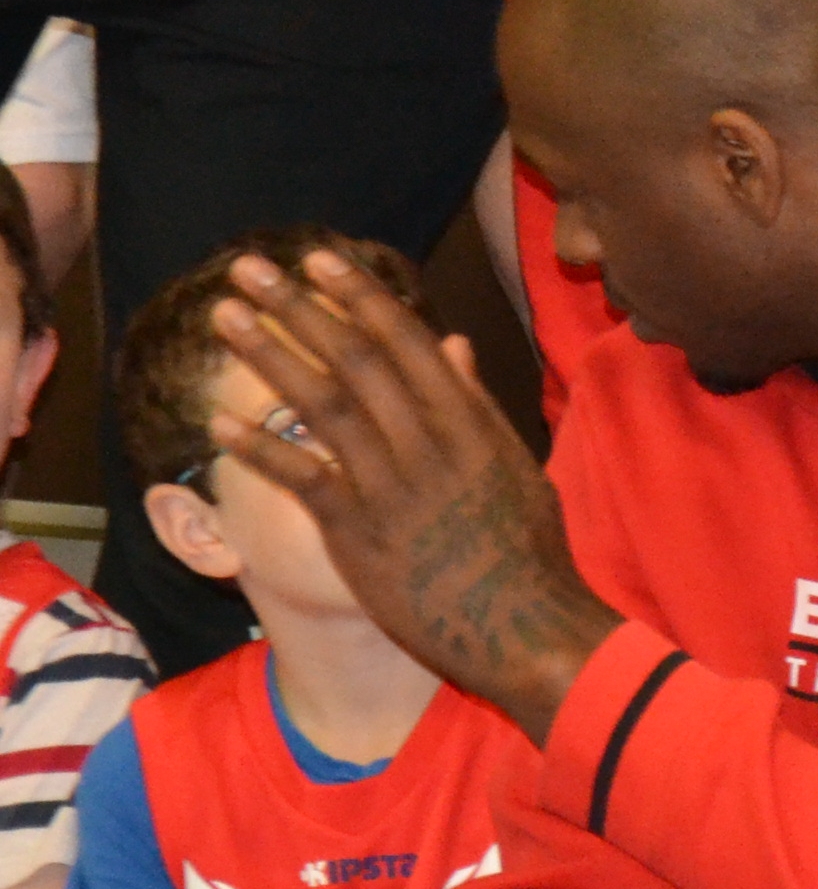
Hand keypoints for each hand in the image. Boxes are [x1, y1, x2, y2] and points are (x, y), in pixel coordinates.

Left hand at [208, 248, 622, 741]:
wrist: (526, 629)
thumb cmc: (528, 550)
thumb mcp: (515, 466)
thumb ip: (476, 404)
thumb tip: (452, 342)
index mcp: (471, 425)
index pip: (407, 343)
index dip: (359, 297)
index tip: (319, 260)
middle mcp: (429, 447)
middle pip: (355, 361)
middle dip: (298, 309)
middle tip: (249, 268)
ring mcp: (392, 490)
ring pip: (322, 408)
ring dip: (269, 357)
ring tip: (226, 317)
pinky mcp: (359, 535)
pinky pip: (301, 480)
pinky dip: (259, 449)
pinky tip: (218, 422)